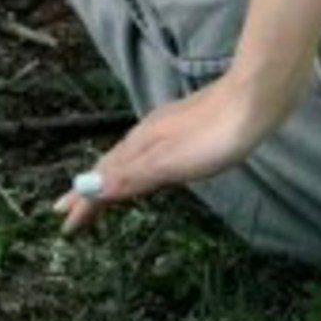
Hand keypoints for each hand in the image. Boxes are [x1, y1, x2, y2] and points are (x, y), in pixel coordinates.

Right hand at [58, 70, 287, 231]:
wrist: (256, 97)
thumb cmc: (217, 134)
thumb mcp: (171, 162)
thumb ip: (132, 176)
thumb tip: (89, 190)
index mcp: (140, 146)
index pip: (102, 179)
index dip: (84, 203)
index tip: (64, 224)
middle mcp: (147, 135)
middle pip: (110, 167)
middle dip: (88, 191)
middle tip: (70, 212)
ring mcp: (167, 129)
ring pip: (127, 157)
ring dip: (109, 178)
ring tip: (100, 192)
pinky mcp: (188, 127)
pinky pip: (146, 152)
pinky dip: (134, 166)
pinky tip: (148, 167)